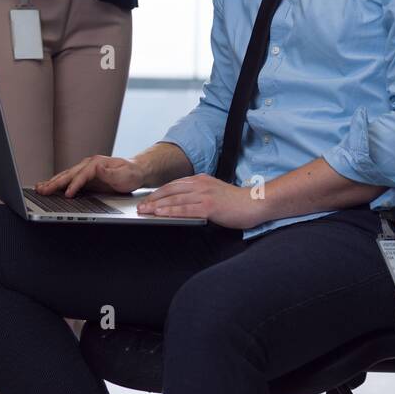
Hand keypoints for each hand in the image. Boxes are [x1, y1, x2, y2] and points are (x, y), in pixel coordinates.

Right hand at [36, 155, 145, 196]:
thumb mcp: (124, 174)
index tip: (66, 195)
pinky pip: (69, 181)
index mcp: (96, 163)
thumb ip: (110, 172)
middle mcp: (89, 165)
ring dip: (52, 182)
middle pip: (69, 174)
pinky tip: (49, 187)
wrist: (136, 171)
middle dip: (54, 182)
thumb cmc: (131, 173)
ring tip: (39, 188)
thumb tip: (97, 167)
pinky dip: (58, 184)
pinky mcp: (85, 178)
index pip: (81, 175)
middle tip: (42, 189)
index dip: (73, 185)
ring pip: (66, 176)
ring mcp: (85, 171)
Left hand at [135, 175, 263, 229]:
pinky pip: (185, 209)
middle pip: (171, 190)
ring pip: (175, 199)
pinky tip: (161, 213)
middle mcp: (201, 184)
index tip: (147, 199)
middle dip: (153, 199)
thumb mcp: (214, 191)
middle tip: (140, 206)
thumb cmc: (236, 202)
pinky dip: (170, 211)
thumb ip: (199, 193)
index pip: (174, 185)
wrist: (254, 204)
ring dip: (157, 205)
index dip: (158, 192)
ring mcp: (204, 195)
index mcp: (201, 180)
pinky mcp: (209, 206)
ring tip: (145, 211)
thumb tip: (183, 200)